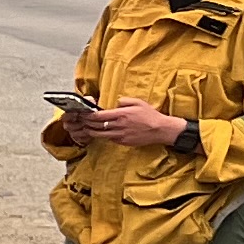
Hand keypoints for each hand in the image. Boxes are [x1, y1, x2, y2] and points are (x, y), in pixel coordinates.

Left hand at [67, 100, 186, 150]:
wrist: (160, 130)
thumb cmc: (150, 115)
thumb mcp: (138, 102)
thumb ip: (125, 101)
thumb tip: (116, 102)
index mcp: (121, 114)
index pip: (99, 116)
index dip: (89, 116)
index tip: (84, 114)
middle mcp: (119, 125)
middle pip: (96, 126)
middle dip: (87, 124)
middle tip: (82, 122)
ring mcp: (120, 135)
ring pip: (100, 135)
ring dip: (92, 132)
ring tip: (87, 129)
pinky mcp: (123, 142)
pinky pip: (110, 139)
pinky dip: (104, 136)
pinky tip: (102, 133)